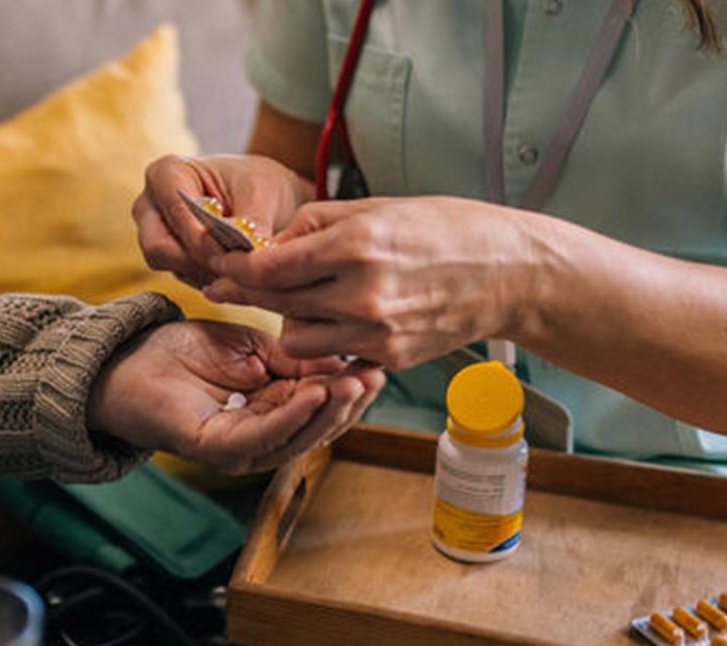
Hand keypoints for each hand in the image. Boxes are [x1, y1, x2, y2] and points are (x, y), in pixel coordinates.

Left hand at [87, 320, 384, 474]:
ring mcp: (240, 448)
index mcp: (272, 412)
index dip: (351, 388)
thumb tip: (339, 361)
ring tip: (354, 382)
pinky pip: (263, 435)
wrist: (128, 360)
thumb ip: (291, 358)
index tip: (378, 362)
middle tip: (375, 373)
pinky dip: (292, 416)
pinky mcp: (216, 449)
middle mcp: (260, 437)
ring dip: (329, 410)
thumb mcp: (251, 346)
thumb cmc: (182, 353)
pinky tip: (315, 393)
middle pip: (318, 427)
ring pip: (297, 436)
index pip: (322, 407)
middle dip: (349, 402)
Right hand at [133, 154, 309, 287]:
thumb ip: (251, 220)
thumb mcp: (261, 191)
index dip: (199, 236)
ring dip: (206, 272)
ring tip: (239, 265)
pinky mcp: (168, 259)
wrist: (262, 196)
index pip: (173, 210)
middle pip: (158, 247)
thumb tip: (244, 253)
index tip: (229, 251)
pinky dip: (210, 279)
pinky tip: (233, 269)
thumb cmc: (255, 182)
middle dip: (198, 260)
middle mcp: (151, 206)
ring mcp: (155, 235)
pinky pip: (183, 277)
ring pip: (169, 266)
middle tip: (234, 265)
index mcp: (165, 174)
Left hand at [203, 196, 550, 367]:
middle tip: (228, 282)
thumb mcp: (377, 207)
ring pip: (297, 340)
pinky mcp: (387, 357)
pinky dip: (327, 338)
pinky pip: (334, 354)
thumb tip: (267, 244)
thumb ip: (315, 225)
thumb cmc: (444, 229)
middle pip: (277, 304)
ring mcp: (376, 331)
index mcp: (357, 245)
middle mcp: (363, 293)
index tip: (218, 263)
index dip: (236, 267)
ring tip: (301, 300)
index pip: (270, 267)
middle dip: (249, 292)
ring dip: (290, 321)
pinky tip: (336, 318)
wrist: (509, 273)